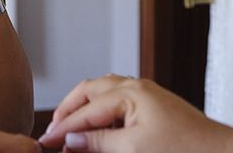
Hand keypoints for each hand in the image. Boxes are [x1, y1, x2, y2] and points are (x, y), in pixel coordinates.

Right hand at [39, 74, 229, 152]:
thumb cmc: (185, 149)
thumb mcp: (134, 149)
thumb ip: (99, 143)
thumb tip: (72, 140)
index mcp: (129, 93)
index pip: (86, 110)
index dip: (65, 127)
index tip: (47, 141)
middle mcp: (135, 86)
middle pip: (89, 90)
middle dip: (70, 109)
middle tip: (55, 129)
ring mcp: (145, 93)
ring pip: (103, 92)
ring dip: (85, 108)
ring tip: (71, 127)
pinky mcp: (153, 104)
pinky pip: (117, 100)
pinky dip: (101, 111)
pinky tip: (98, 126)